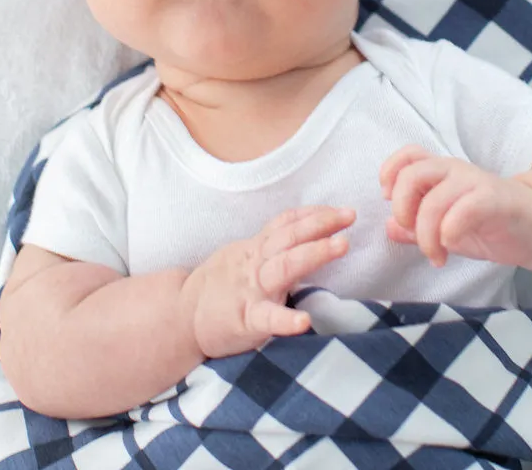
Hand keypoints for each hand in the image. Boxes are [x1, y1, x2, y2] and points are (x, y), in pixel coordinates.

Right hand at [178, 206, 354, 358]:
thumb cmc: (223, 287)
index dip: (313, 213)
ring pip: (284, 266)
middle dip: (320, 225)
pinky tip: (304, 322)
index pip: (286, 224)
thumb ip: (274, 245)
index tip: (341, 209)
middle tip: (349, 215)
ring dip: (314, 253)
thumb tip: (310, 231)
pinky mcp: (245, 320)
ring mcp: (252, 291)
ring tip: (341, 245)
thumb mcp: (245, 256)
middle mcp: (257, 265)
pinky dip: (285, 320)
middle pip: (290, 238)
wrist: (182, 317)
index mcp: (257, 250)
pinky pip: (267, 319)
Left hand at [379, 146, 531, 267]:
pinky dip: (449, 232)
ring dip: (426, 232)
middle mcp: (456, 172)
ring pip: (434, 198)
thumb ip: (417, 227)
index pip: (408, 156)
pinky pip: (463, 211)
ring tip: (434, 255)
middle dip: (401, 207)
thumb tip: (388, 227)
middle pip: (412, 174)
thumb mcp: (446, 228)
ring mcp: (476, 184)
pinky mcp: (495, 201)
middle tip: (411, 231)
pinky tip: (451, 248)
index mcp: (442, 173)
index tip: (388, 201)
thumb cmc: (490, 224)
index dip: (390, 173)